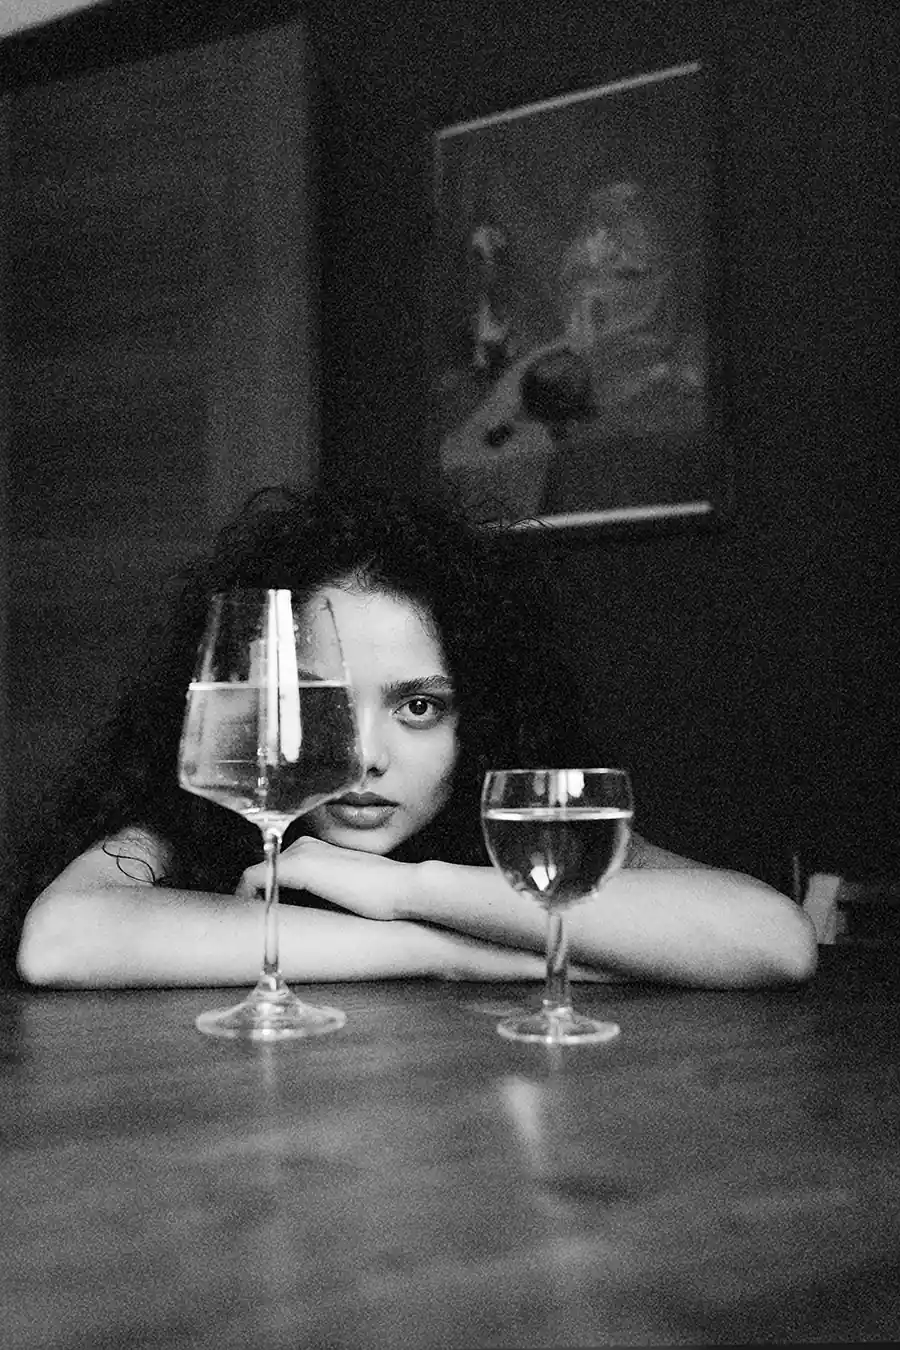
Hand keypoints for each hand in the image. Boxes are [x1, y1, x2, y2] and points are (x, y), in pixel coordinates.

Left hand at [236, 836, 413, 920]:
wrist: (403, 888)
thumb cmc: (385, 896)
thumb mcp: (349, 891)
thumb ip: (327, 892)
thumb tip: (310, 910)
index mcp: (320, 849)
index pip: (280, 867)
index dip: (268, 890)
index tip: (266, 912)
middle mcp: (306, 844)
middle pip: (265, 869)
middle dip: (258, 894)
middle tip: (258, 919)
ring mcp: (301, 853)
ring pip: (257, 873)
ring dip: (252, 897)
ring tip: (255, 921)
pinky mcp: (298, 866)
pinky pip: (254, 879)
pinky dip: (248, 897)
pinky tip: (257, 917)